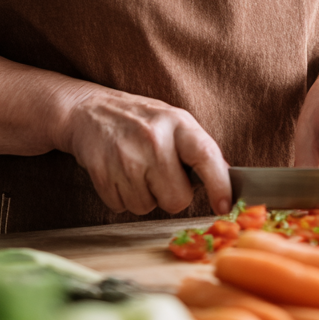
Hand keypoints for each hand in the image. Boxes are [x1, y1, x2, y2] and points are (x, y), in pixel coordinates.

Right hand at [54, 82, 232, 216]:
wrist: (90, 111)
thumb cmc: (141, 120)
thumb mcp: (175, 122)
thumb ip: (199, 149)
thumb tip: (228, 178)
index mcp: (177, 123)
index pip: (206, 156)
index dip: (219, 185)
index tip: (224, 206)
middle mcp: (153, 139)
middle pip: (176, 199)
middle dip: (171, 195)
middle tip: (161, 176)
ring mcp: (126, 157)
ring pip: (147, 207)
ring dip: (144, 196)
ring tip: (136, 168)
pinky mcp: (102, 174)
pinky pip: (122, 208)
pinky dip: (123, 196)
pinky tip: (119, 173)